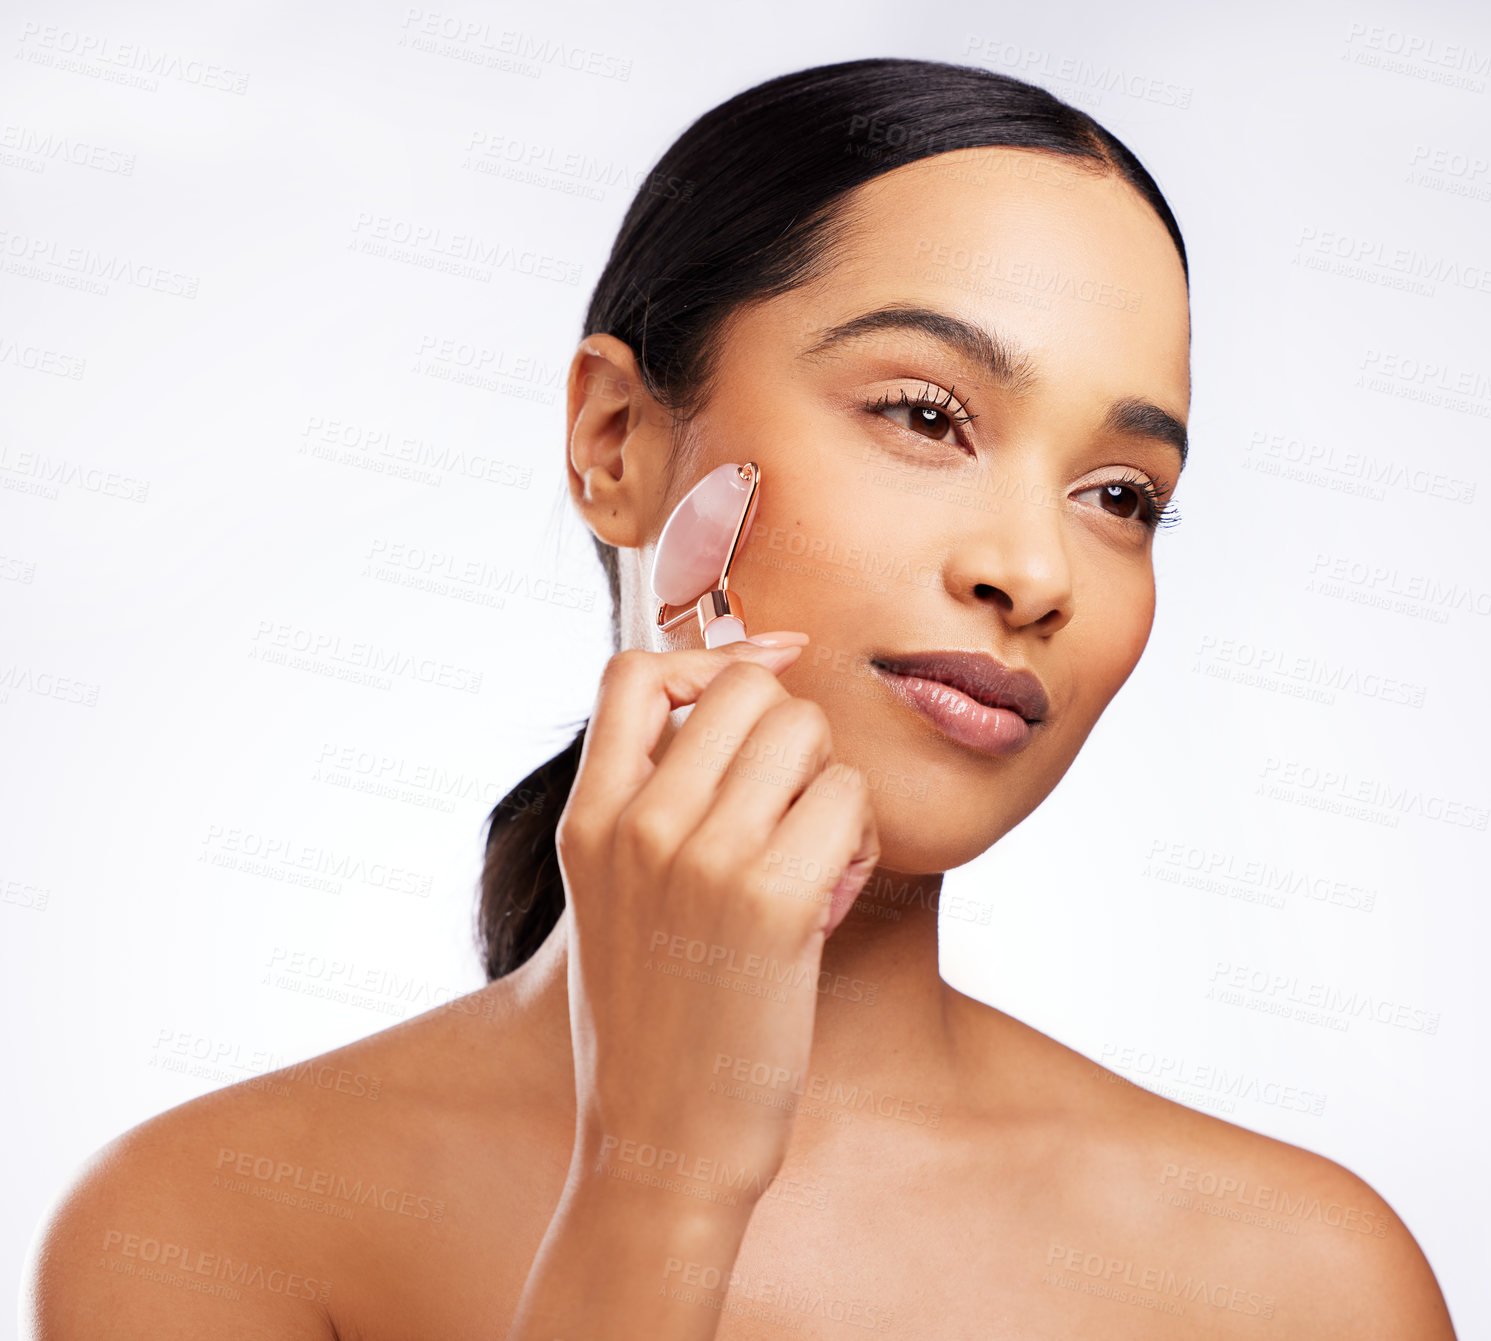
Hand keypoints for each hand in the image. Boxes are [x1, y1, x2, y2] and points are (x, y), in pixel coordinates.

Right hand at [555, 634, 880, 1219]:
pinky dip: (860, 838)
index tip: (762, 673)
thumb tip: (732, 692)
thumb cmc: (652, 1014)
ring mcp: (704, 862)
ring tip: (816, 853)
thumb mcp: (609, 893)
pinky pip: (849, 801)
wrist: (663, 1143)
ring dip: (832, 784)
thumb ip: (647, 796)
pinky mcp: (775, 904)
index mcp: (587, 821)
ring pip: (807, 733)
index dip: (708, 655)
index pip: (633, 672)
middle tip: (792, 807)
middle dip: (792, 733)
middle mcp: (637, 828)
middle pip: (747, 690)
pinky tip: (835, 895)